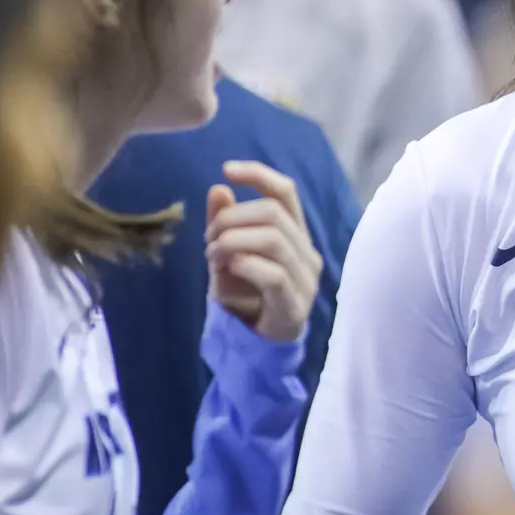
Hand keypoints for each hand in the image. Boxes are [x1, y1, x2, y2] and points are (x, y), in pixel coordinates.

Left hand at [205, 161, 321, 343]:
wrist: (256, 346)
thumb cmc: (246, 296)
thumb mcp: (228, 254)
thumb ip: (226, 224)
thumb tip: (219, 187)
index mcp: (295, 234)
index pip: (286, 192)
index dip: (259, 174)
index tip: (226, 169)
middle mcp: (307, 252)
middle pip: (273, 213)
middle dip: (232, 218)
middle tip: (208, 238)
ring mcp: (305, 280)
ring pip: (273, 240)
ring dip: (232, 241)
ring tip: (211, 255)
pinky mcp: (295, 306)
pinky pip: (274, 274)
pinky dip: (245, 265)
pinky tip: (228, 268)